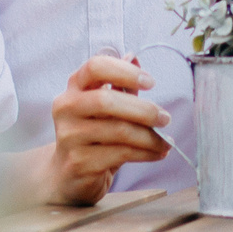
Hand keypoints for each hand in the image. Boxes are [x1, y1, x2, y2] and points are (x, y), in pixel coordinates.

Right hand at [46, 55, 170, 203]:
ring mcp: (69, 136)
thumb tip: (134, 56)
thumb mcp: (104, 108)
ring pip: (118, 131)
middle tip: (165, 118)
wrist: (66, 175)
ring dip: (149, 137)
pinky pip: (120, 154)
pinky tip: (157, 153)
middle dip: (143, 110)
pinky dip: (145, 153)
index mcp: (74, 87)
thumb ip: (119, 85)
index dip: (124, 71)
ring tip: (166, 141)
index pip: (95, 67)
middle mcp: (66, 108)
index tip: (150, 82)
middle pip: (106, 100)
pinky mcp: (78, 162)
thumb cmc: (91, 135)